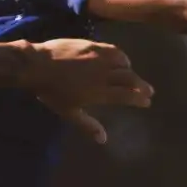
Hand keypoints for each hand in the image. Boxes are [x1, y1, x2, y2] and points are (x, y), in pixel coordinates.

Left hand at [24, 39, 154, 143]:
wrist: (37, 65)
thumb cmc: (51, 92)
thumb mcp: (68, 112)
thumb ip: (88, 125)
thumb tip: (103, 140)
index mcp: (100, 92)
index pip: (126, 96)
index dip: (138, 99)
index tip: (147, 102)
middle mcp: (104, 74)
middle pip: (130, 79)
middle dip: (141, 86)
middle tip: (149, 91)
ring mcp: (99, 57)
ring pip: (123, 63)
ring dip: (131, 70)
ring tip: (133, 75)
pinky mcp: (92, 45)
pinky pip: (113, 50)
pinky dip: (120, 56)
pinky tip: (120, 59)